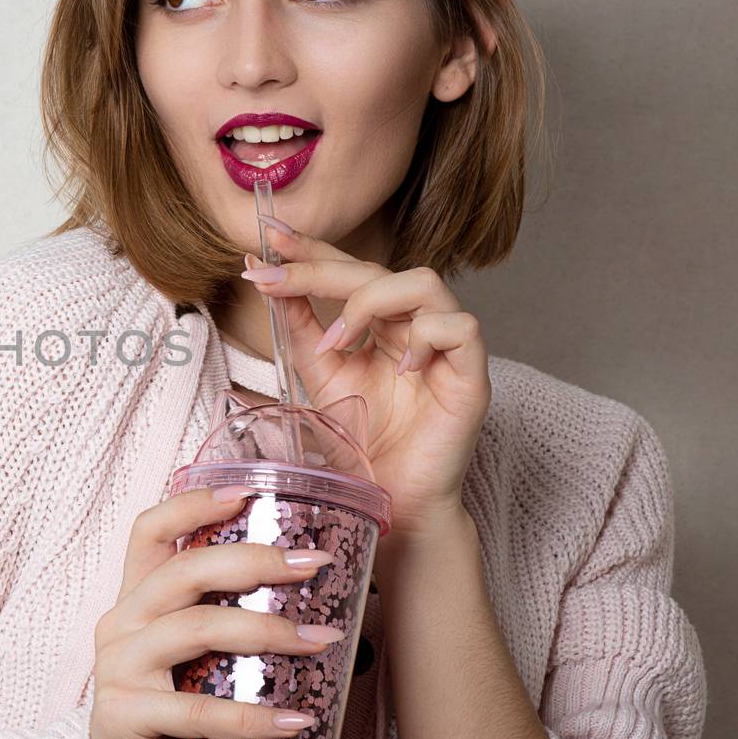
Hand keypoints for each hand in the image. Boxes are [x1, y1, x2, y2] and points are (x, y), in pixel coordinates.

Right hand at [88, 486, 342, 738]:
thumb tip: (315, 607)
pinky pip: (196, 709)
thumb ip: (223, 631)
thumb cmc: (166, 724)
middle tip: (314, 566)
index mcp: (135, 603)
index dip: (192, 505)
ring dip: (266, 630)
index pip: (149, 531)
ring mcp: (117, 669)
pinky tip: (295, 721)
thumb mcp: (188, 665)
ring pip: (195, 629)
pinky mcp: (123, 716)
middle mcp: (120, 624)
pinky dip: (252, 715)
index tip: (247, 493)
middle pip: (184, 571)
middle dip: (255, 561)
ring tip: (320, 641)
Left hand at [240, 216, 490, 538]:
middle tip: (276, 276)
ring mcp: (445, 348)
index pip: (348, 271)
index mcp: (380, 324)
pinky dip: (426, 337)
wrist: (389, 503)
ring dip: (370, 302)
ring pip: (424, 283)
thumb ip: (299, 327)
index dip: (312, 249)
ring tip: (339, 341)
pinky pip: (460, 328)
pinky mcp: (471, 375)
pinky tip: (399, 369)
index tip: (269, 235)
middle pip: (376, 270)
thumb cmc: (361, 445)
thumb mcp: (319, 377)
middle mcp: (414, 326)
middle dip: (321, 267)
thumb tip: (266, 277)